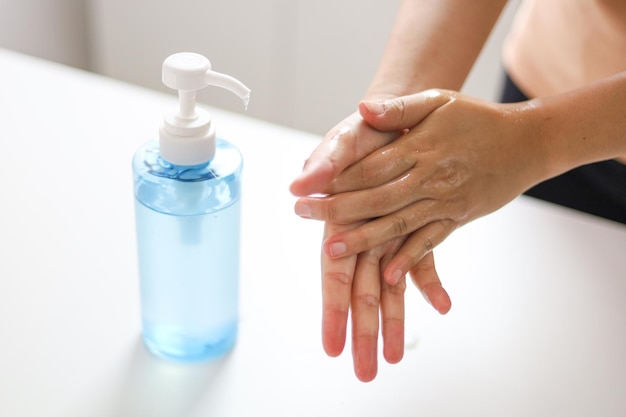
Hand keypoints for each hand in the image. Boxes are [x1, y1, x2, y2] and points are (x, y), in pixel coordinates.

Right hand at [291, 109, 450, 381]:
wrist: (403, 117)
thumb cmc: (370, 129)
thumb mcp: (348, 137)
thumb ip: (328, 159)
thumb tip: (300, 184)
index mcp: (343, 217)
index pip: (336, 272)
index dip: (333, 309)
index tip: (332, 344)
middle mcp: (364, 230)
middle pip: (361, 290)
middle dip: (362, 331)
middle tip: (364, 371)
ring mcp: (388, 231)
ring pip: (388, 285)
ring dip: (391, 320)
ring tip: (392, 358)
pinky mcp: (413, 223)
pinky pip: (420, 260)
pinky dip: (428, 282)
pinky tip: (441, 305)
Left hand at [295, 90, 542, 282]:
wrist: (525, 143)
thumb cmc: (476, 119)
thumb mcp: (438, 101)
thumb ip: (399, 108)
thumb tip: (363, 109)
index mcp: (420, 147)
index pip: (370, 166)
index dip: (335, 178)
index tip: (306, 186)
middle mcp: (430, 177)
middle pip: (376, 198)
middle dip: (336, 209)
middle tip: (302, 214)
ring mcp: (444, 202)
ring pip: (397, 224)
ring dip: (363, 239)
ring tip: (331, 248)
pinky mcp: (456, 219)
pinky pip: (430, 243)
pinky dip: (409, 259)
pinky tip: (388, 276)